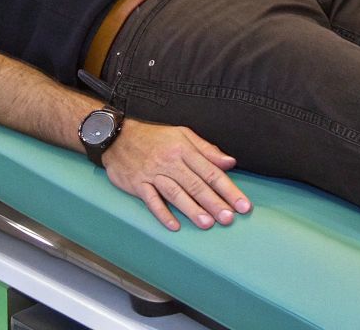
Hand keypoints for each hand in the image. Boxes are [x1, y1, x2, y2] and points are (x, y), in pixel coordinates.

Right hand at [102, 119, 251, 230]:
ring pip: (175, 193)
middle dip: (214, 203)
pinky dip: (162, 213)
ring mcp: (153, 173)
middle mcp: (170, 162)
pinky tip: (174, 226)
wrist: (116, 135)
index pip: (211, 172)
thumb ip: (207, 150)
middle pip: (195, 184)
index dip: (229, 189)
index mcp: (184, 150)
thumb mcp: (182, 135)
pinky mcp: (137, 184)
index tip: (243, 205)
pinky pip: (151, 200)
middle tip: (229, 219)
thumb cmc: (153, 137)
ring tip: (207, 224)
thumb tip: (230, 162)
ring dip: (192, 209)